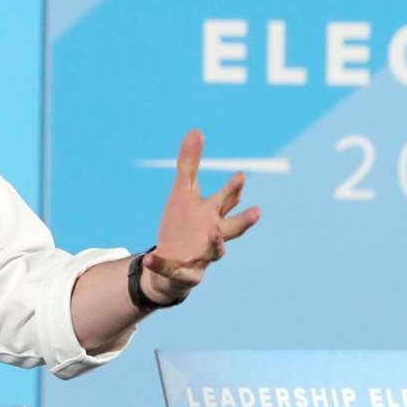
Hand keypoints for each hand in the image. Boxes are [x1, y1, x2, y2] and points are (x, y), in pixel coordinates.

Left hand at [142, 129, 260, 302]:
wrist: (171, 264)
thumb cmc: (183, 226)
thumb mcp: (183, 193)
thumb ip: (189, 164)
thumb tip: (196, 130)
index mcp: (211, 216)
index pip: (225, 201)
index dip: (232, 189)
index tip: (240, 176)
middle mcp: (212, 237)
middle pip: (231, 228)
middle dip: (243, 219)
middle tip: (257, 211)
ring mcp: (202, 257)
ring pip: (214, 251)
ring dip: (216, 242)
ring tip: (213, 231)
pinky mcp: (186, 275)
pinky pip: (173, 269)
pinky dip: (162, 264)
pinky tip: (150, 258)